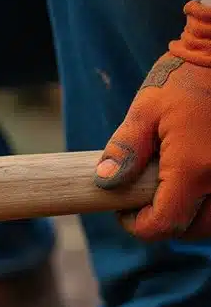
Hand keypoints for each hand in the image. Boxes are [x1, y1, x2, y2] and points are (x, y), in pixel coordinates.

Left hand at [95, 0, 210, 240]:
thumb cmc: (183, 77)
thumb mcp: (145, 110)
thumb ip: (125, 150)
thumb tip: (106, 183)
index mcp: (194, 169)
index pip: (165, 224)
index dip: (139, 226)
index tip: (123, 210)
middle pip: (193, 229)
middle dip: (165, 223)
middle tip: (142, 202)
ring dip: (192, 216)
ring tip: (167, 194)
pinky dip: (209, 203)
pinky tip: (193, 184)